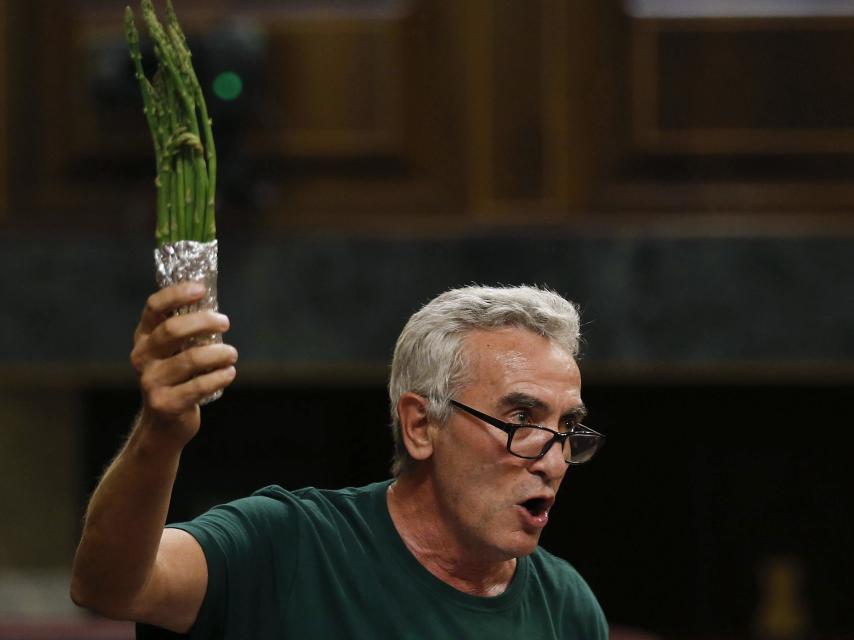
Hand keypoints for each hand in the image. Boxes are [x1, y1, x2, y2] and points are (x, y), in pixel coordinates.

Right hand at [130, 283, 237, 445]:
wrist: (164, 423)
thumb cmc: (178, 378)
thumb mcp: (174, 352)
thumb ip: (187, 331)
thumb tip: (215, 306)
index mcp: (144, 337)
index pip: (154, 307)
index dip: (176, 294)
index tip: (200, 289)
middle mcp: (142, 356)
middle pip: (172, 330)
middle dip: (204, 322)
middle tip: (225, 321)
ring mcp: (150, 381)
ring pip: (191, 359)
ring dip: (219, 353)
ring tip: (232, 354)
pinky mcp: (165, 403)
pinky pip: (199, 386)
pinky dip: (220, 377)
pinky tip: (229, 373)